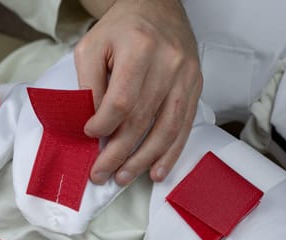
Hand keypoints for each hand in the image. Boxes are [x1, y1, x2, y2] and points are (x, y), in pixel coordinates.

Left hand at [75, 0, 202, 184]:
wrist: (156, 7)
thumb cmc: (120, 29)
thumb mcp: (92, 48)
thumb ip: (89, 85)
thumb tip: (92, 125)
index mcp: (139, 48)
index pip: (121, 101)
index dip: (103, 126)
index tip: (89, 136)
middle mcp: (169, 63)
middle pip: (142, 120)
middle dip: (118, 153)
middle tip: (101, 174)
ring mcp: (186, 76)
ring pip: (166, 129)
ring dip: (143, 159)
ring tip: (124, 177)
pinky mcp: (195, 86)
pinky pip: (184, 126)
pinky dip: (170, 152)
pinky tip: (157, 170)